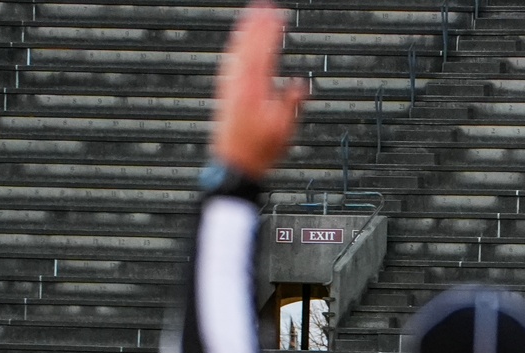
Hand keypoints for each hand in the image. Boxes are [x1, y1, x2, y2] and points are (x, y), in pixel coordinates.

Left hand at [213, 3, 306, 179]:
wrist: (233, 165)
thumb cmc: (258, 151)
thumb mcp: (284, 130)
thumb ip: (291, 103)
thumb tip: (301, 85)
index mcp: (255, 89)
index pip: (263, 52)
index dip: (270, 31)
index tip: (277, 15)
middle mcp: (238, 85)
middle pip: (247, 46)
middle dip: (255, 24)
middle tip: (264, 5)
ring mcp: (228, 88)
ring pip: (234, 52)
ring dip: (243, 32)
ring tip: (250, 16)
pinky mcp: (223, 94)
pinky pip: (228, 62)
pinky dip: (234, 48)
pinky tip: (235, 45)